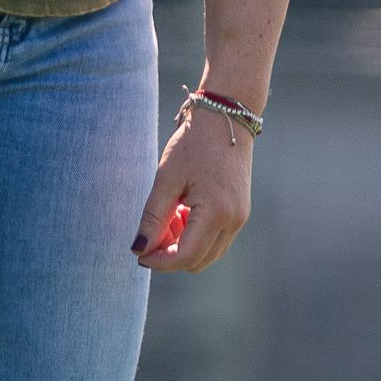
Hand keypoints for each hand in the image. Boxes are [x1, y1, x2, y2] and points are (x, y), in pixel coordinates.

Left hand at [132, 103, 253, 272]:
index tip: (139, 254)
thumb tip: (140, 250)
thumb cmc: (194, 143)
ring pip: (207, 254)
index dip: (160, 262)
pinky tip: (183, 212)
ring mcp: (240, 218)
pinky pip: (216, 240)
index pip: (185, 257)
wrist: (226, 118)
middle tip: (152, 231)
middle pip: (197, 261)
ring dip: (184, 246)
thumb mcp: (167, 179)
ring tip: (169, 216)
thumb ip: (153, 218)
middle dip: (171, 255)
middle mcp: (233, 221)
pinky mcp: (240, 212)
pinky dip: (196, 236)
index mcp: (216, 212)